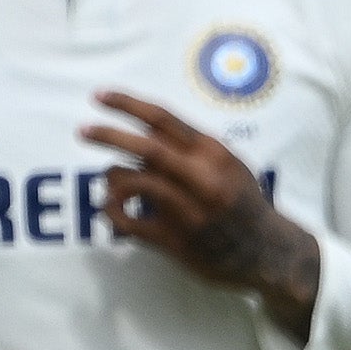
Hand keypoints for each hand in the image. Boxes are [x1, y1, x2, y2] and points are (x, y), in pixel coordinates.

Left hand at [80, 93, 319, 341]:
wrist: (268, 252)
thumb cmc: (242, 203)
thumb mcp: (228, 166)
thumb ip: (191, 150)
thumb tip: (143, 134)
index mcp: (215, 154)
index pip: (164, 119)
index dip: (127, 105)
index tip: (99, 96)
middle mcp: (204, 179)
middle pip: (147, 148)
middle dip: (109, 135)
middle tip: (83, 131)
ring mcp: (190, 211)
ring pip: (134, 182)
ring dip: (113, 178)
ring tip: (110, 183)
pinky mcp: (177, 241)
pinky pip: (129, 222)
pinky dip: (113, 212)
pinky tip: (112, 209)